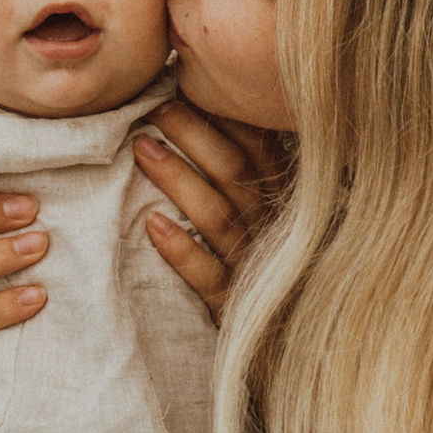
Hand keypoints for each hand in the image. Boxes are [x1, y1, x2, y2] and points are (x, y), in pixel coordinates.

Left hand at [134, 100, 291, 313]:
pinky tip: (151, 226)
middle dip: (192, 134)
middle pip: (234, 170)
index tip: (188, 84)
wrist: (292, 349)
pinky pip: (208, 274)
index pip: (259, 146)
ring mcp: (255, 265)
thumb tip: (206, 120)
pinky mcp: (235, 304)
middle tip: (153, 106)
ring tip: (140, 149)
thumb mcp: (273, 219)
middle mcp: (273, 227)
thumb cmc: (271, 272)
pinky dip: (181, 249)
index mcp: (283, 200)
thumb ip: (250, 176)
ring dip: (178, 179)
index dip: (226, 114)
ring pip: (217, 214)